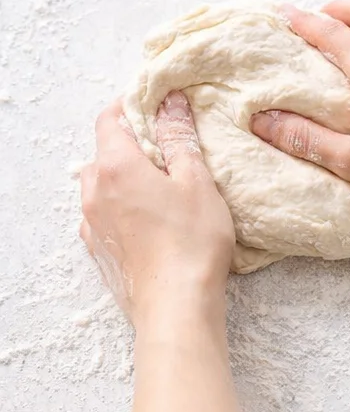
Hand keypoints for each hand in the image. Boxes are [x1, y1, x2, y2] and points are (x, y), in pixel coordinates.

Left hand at [80, 93, 234, 329]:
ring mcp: (92, 225)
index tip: (156, 104)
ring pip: (100, 183)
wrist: (175, 309)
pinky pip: (103, 212)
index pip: (108, 120)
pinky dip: (121, 202)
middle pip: (103, 151)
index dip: (130, 105)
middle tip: (166, 141)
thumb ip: (179, 138)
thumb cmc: (191, 242)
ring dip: (124, 173)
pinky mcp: (99, 250)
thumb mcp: (195, 179)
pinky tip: (151, 213)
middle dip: (130, 140)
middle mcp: (95, 193)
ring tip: (161, 180)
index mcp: (116, 168)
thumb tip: (170, 103)